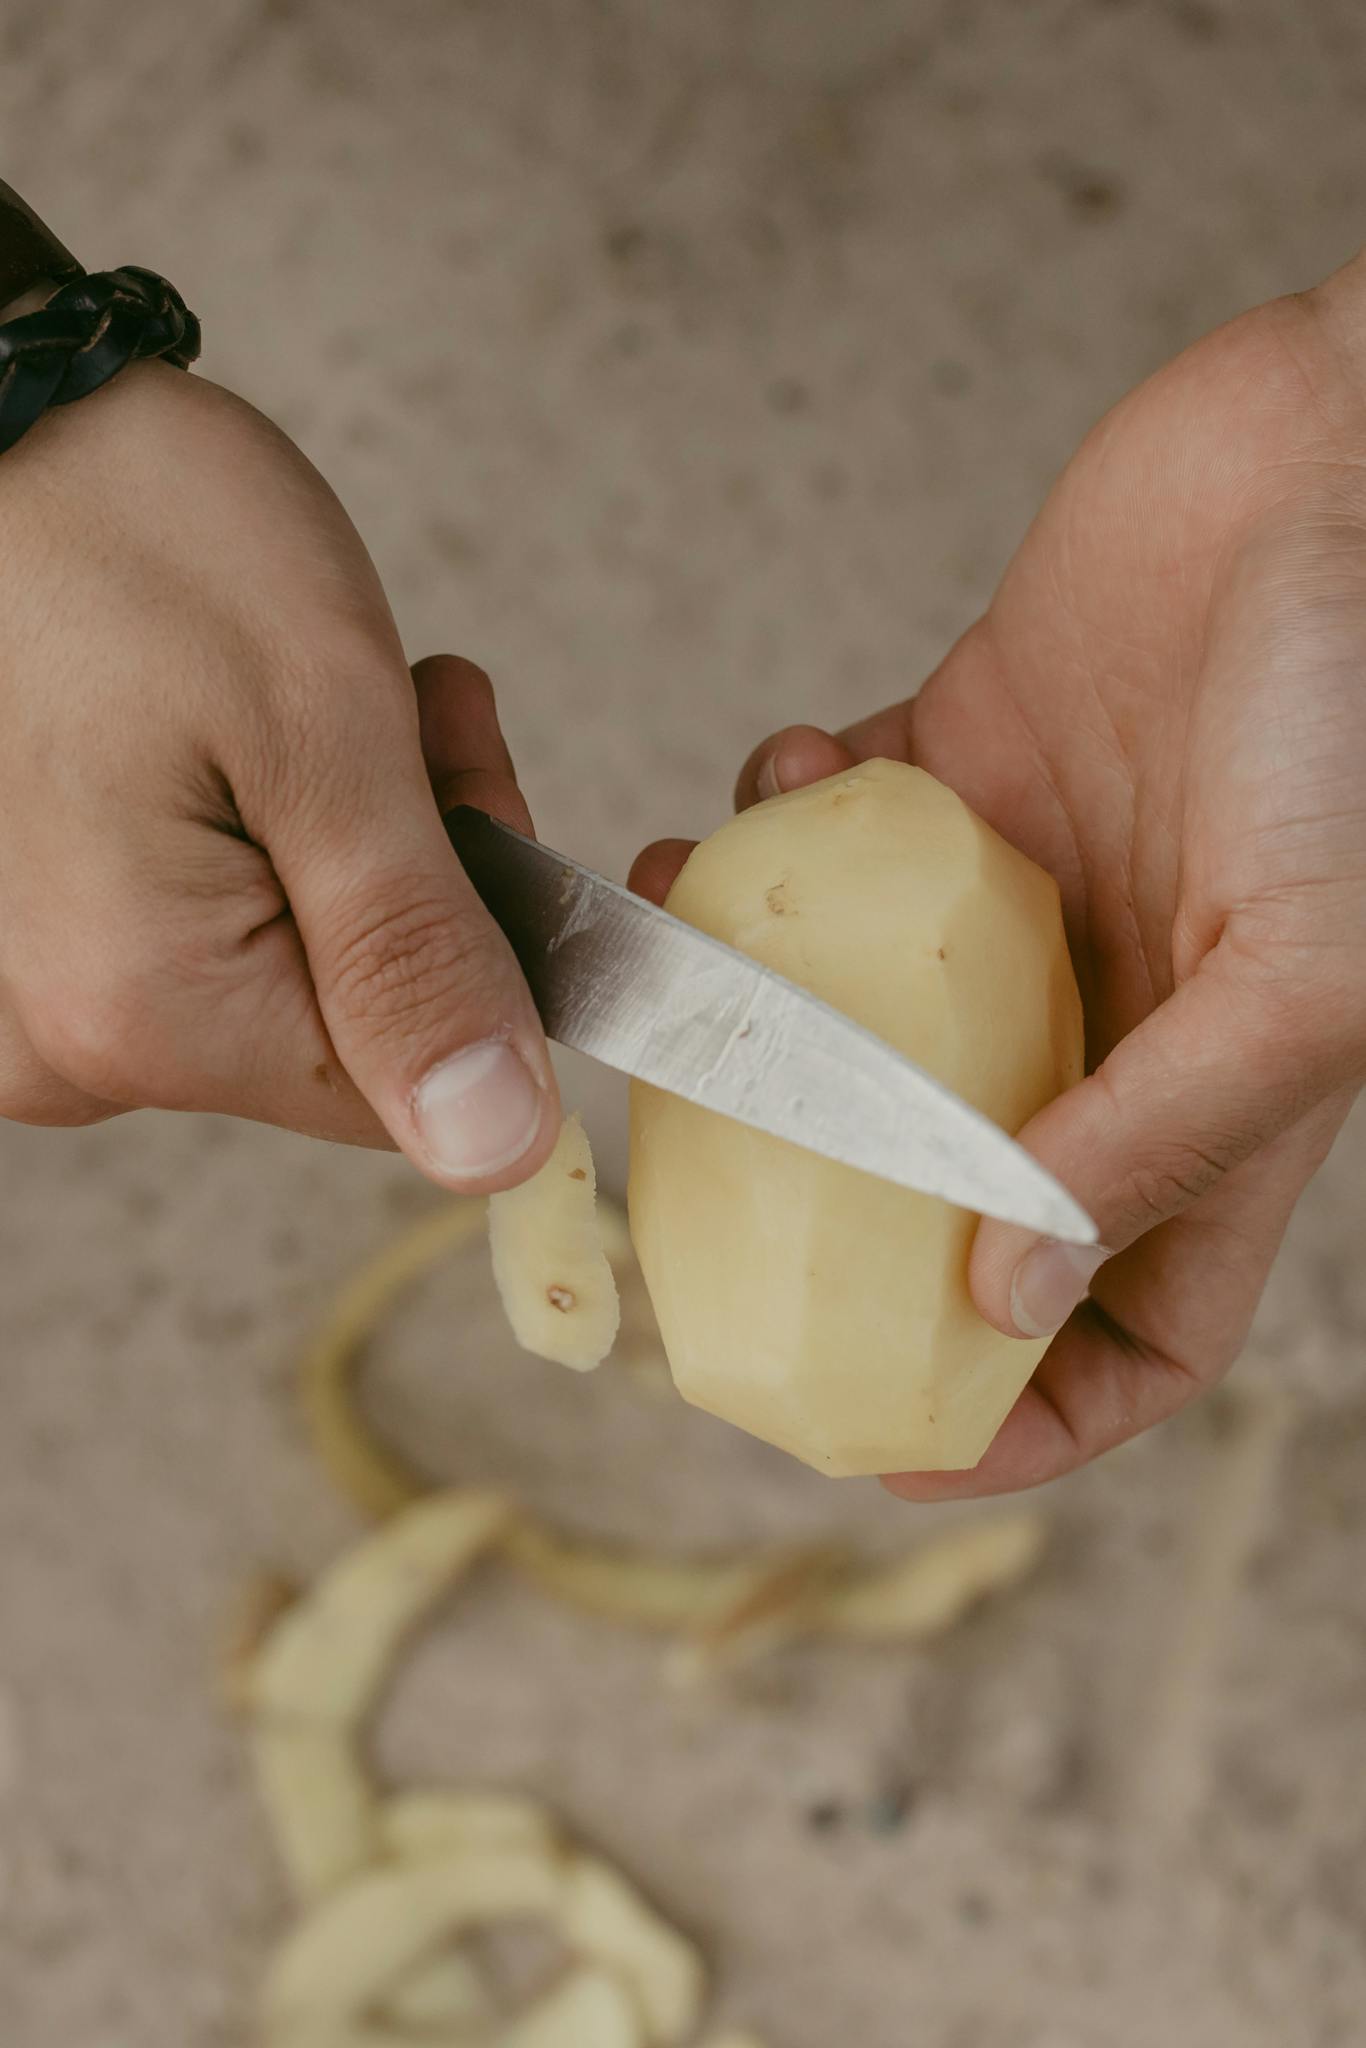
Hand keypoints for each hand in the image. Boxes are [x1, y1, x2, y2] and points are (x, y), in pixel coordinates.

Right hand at [0, 362, 559, 1189]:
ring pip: (286, 972)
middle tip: (401, 714)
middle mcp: (70, 1042)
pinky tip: (250, 733)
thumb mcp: (326, 735)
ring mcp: (37, 998)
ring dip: (348, 846)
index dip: (480, 945)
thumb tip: (501, 1151)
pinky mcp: (39, 940)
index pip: (410, 1085)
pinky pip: (204, 936)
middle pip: (345, 1026)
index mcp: (145, 1012)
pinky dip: (265, 841)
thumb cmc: (138, 535)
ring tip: (319, 700)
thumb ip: (417, 958)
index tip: (462, 783)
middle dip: (411, 875)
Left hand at [635, 254, 1365, 1495]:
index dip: (1031, 1415)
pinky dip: (776, 824)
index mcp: (1225, 1092)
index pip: (1137, 1324)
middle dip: (832, 1228)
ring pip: (863, 1013)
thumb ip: (1166, 1133)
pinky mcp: (964, 765)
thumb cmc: (1356, 698)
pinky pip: (832, 837)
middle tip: (700, 1231)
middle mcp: (1114, 1013)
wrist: (1323, 453)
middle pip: (957, 1194)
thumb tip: (1006, 1300)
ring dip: (762, 1004)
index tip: (887, 1444)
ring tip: (692, 961)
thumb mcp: (1306, 960)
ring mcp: (1027, 895)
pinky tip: (773, 772)